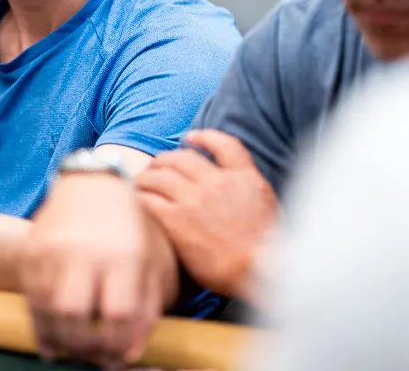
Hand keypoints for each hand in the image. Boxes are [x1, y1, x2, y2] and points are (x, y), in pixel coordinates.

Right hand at [19, 173, 175, 369]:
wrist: (92, 182)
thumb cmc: (131, 228)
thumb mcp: (154, 263)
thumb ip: (147, 310)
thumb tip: (128, 354)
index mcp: (122, 254)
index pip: (116, 315)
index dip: (116, 346)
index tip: (118, 358)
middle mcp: (82, 251)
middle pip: (73, 316)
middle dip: (84, 348)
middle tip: (94, 355)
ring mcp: (50, 250)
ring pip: (46, 311)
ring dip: (60, 341)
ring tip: (75, 349)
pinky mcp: (29, 252)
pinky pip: (29, 300)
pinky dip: (40, 327)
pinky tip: (54, 340)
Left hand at [137, 130, 276, 300]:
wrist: (262, 270)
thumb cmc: (269, 250)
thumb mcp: (269, 207)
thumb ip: (249, 190)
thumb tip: (234, 190)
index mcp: (244, 177)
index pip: (224, 144)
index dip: (204, 137)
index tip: (190, 137)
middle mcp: (217, 182)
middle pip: (181, 158)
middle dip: (164, 159)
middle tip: (155, 167)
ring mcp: (195, 199)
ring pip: (159, 175)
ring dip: (146, 177)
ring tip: (140, 183)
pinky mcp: (177, 220)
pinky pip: (149, 199)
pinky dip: (141, 197)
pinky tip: (139, 201)